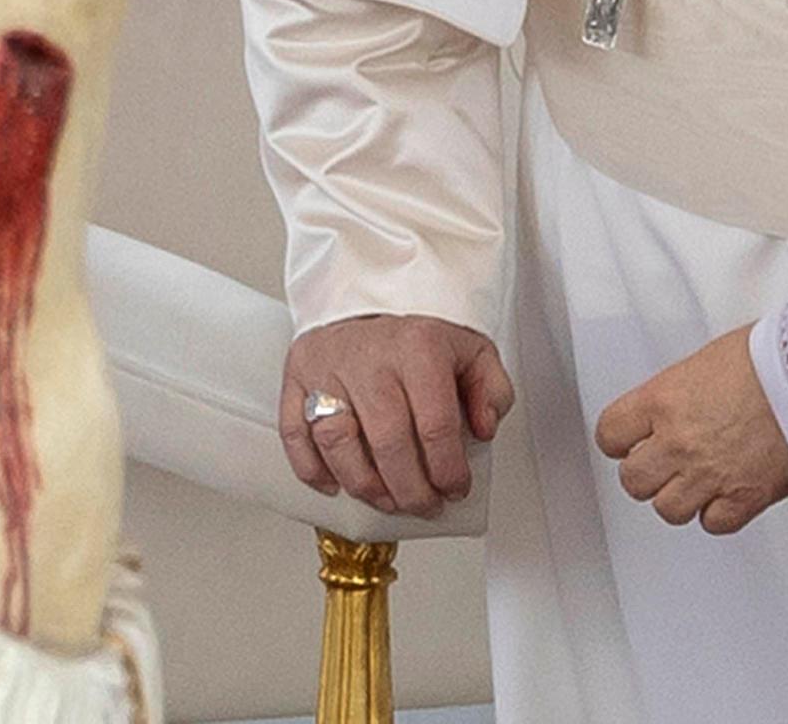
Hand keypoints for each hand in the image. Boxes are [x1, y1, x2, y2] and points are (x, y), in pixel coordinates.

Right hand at [279, 314, 513, 519]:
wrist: (370, 281)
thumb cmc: (421, 324)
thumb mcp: (473, 346)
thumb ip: (492, 388)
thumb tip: (483, 430)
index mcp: (419, 348)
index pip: (435, 426)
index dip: (448, 470)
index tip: (455, 488)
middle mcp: (371, 358)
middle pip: (388, 444)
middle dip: (410, 490)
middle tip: (424, 505)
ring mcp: (329, 368)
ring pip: (338, 445)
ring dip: (364, 485)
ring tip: (386, 499)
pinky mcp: (298, 374)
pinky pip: (295, 431)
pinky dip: (310, 467)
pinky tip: (333, 484)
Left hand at [596, 325, 787, 533]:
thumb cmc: (775, 354)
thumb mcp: (709, 359)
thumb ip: (681, 391)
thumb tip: (676, 407)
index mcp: (664, 399)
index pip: (610, 435)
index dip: (621, 439)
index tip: (630, 440)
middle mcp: (679, 441)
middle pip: (633, 480)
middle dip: (647, 472)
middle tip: (664, 461)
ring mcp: (710, 473)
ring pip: (668, 509)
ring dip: (680, 496)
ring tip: (698, 479)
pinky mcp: (745, 497)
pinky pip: (714, 523)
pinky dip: (719, 513)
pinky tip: (727, 491)